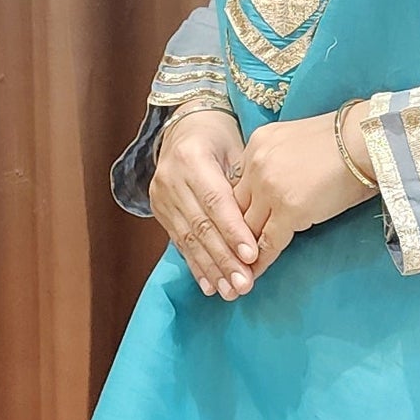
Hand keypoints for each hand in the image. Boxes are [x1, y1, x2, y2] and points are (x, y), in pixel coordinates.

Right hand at [150, 107, 260, 296]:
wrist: (185, 127)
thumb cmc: (220, 137)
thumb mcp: (236, 148)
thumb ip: (243, 184)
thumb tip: (260, 224)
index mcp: (192, 158)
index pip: (216, 202)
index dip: (233, 231)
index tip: (252, 256)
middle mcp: (171, 178)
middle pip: (201, 225)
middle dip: (224, 259)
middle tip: (244, 284)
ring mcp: (161, 196)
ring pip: (189, 239)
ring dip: (211, 269)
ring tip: (230, 292)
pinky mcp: (159, 211)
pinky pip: (179, 242)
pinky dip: (196, 265)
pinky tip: (209, 285)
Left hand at [231, 111, 377, 286]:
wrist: (366, 140)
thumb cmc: (345, 142)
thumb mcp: (298, 141)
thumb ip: (280, 162)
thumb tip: (280, 188)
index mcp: (258, 143)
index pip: (239, 184)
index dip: (237, 210)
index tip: (232, 228)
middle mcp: (256, 163)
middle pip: (236, 208)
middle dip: (231, 234)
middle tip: (225, 255)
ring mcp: (270, 187)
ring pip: (246, 228)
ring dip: (241, 252)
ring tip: (237, 272)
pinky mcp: (289, 210)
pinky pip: (267, 242)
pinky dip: (259, 262)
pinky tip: (254, 274)